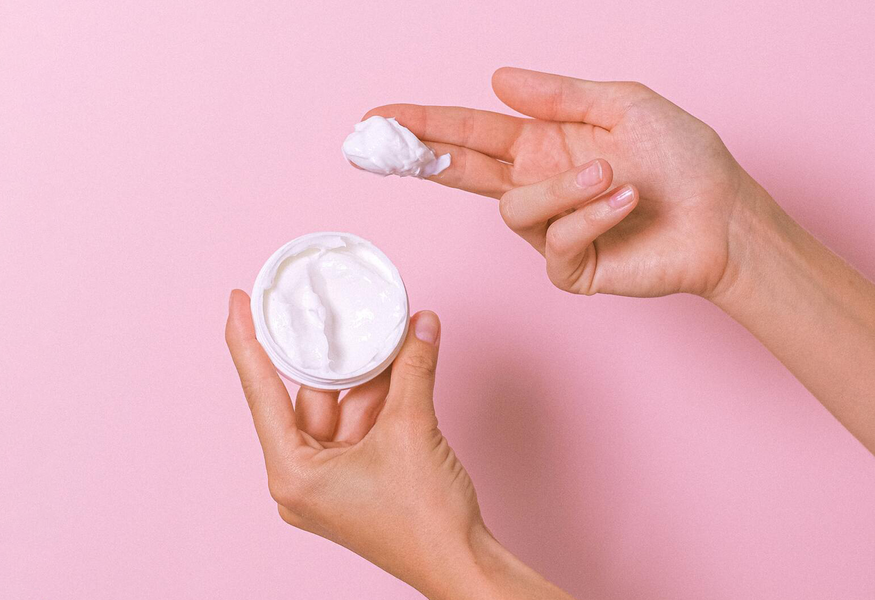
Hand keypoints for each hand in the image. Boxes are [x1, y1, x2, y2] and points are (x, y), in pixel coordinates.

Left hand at [225, 290, 570, 599]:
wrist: (462, 565)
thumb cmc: (426, 521)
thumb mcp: (413, 429)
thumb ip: (412, 369)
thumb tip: (420, 326)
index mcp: (292, 473)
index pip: (261, 391)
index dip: (247, 341)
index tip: (238, 302)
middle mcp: (301, 480)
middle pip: (309, 397)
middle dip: (333, 355)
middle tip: (331, 309)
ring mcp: (328, 483)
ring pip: (340, 409)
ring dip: (366, 376)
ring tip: (388, 333)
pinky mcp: (354, 483)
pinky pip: (359, 427)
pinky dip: (379, 399)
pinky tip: (399, 364)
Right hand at [363, 66, 768, 297]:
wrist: (724, 217)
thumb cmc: (683, 159)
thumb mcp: (623, 104)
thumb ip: (558, 95)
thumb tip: (497, 80)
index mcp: (542, 145)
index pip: (468, 134)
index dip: (422, 126)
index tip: (378, 119)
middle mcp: (537, 186)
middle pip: (459, 173)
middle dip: (422, 156)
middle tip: (385, 145)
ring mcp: (550, 231)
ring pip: (515, 210)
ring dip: (564, 188)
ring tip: (614, 176)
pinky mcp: (569, 268)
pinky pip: (556, 242)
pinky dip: (592, 216)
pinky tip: (626, 202)